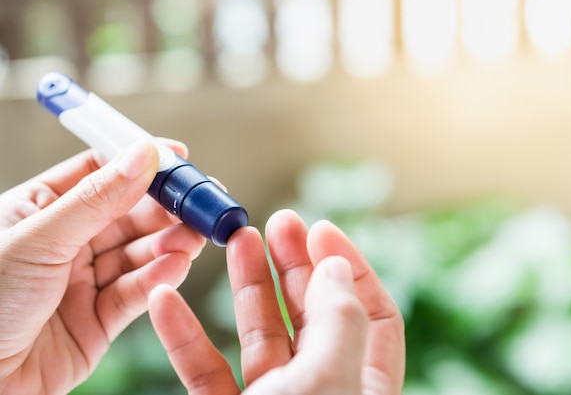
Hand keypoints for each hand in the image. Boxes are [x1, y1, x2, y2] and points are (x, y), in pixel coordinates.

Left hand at [0, 141, 205, 394]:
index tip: (177, 156)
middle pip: (128, 213)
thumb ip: (96, 199)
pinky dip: (159, 278)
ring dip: (170, 242)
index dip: (138, 162)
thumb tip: (141, 155)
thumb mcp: (39, 239)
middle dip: (166, 207)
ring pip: (139, 252)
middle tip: (200, 201)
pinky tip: (177, 265)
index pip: (99, 172)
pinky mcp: (100, 319)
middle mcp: (66, 242)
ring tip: (195, 236)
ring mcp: (85, 280)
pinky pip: (137, 292)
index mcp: (40, 209)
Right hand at [149, 209, 404, 394]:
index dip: (351, 266)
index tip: (320, 227)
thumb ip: (338, 321)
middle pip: (314, 314)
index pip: (373, 313)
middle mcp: (321, 389)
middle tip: (276, 222)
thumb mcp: (327, 382)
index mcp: (362, 384)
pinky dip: (183, 336)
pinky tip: (168, 299)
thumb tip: (337, 267)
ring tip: (236, 240)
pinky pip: (204, 370)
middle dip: (294, 263)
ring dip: (245, 285)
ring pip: (260, 334)